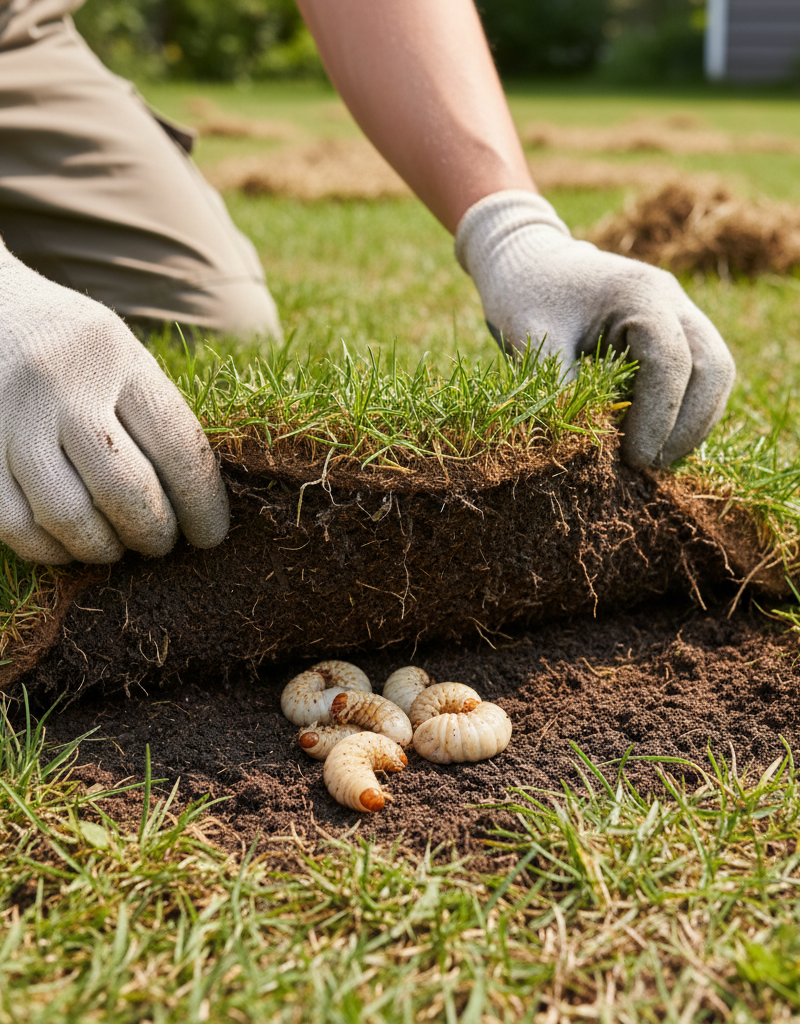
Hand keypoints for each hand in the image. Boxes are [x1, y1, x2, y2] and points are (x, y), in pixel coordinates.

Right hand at [0, 248, 228, 563]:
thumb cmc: (71, 346)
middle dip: (152, 532)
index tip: (212, 537)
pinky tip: (66, 545)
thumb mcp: (121, 354)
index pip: (177, 444)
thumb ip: (153, 416)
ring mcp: (10, 415)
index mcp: (116, 355)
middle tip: (161, 545)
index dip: (202, 503)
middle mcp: (60, 382)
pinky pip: (13, 522)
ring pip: (66, 513)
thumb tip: (196, 505)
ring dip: (100, 547)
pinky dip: (47, 548)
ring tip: (115, 548)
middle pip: (123, 487)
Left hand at [455, 190, 735, 467]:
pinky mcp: (675, 332)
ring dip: (693, 423)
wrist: (529, 260)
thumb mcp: (532, 339)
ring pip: (715, 374)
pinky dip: (684, 412)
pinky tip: (655, 442)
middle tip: (651, 468)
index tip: (634, 460)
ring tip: (654, 462)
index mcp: (640, 293)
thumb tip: (589, 449)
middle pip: (713, 368)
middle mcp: (672, 299)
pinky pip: (699, 376)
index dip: (659, 417)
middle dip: (689, 425)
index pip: (670, 361)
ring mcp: (680, 313)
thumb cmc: (525, 294)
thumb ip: (561, 387)